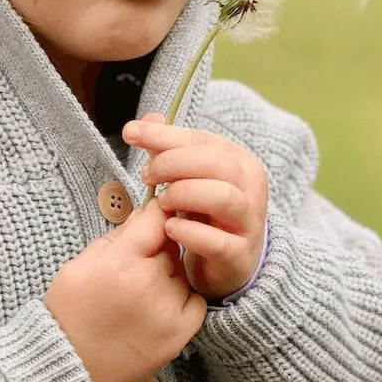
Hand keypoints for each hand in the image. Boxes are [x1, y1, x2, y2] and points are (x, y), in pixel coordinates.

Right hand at [43, 195, 208, 381]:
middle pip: (170, 247)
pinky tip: (156, 308)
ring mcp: (167, 311)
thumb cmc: (70, 313)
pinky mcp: (179, 335)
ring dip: (168, 276)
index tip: (157, 213)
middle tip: (134, 268)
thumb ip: (117, 237)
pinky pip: (195, 301)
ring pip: (181, 274)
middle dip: (156, 250)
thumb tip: (145, 214)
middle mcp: (149, 284)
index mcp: (120, 262)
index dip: (157, 212)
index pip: (156, 218)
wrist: (70, 364)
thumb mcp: (80, 264)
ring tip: (139, 295)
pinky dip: (181, 300)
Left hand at [123, 113, 268, 303]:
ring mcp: (248, 222)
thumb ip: (168, 149)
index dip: (165, 135)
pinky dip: (189, 233)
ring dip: (184, 194)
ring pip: (222, 197)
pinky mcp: (239, 254)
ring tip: (162, 202)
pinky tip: (170, 229)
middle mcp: (250, 188)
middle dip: (172, 164)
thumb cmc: (206, 214)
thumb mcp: (188, 178)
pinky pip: (217, 242)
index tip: (131, 134)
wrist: (229, 263)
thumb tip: (147, 118)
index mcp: (239, 162)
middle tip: (147, 176)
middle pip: (214, 163)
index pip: (202, 139)